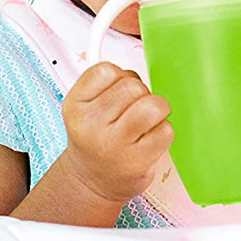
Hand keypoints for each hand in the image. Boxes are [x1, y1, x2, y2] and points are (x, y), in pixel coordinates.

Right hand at [61, 62, 173, 202]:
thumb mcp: (84, 107)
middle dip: (140, 92)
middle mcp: (91, 125)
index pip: (107, 70)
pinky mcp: (137, 162)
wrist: (91, 181)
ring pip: (153, 105)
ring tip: (147, 121)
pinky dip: (163, 131)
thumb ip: (105, 83)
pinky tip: (149, 139)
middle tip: (134, 109)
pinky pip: (166, 130)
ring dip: (157, 108)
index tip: (118, 91)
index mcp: (75, 106)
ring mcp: (114, 145)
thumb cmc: (95, 138)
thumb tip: (146, 59)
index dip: (120, 76)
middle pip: (133, 86)